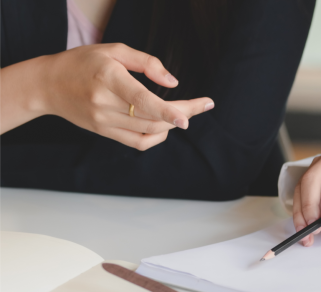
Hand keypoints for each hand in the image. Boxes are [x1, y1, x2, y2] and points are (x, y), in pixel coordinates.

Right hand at [1, 43, 212, 149]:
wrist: (48, 84)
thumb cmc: (83, 62)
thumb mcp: (114, 50)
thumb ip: (147, 63)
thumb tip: (174, 83)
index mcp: (108, 78)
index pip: (142, 99)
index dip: (167, 110)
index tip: (188, 117)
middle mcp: (105, 103)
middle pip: (152, 117)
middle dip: (182, 113)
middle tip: (203, 105)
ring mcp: (104, 121)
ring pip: (148, 131)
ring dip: (172, 123)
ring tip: (184, 111)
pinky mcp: (104, 132)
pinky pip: (138, 142)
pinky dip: (157, 136)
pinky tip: (164, 125)